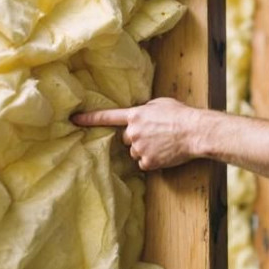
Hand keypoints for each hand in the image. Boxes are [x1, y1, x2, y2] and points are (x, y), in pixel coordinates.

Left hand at [70, 98, 202, 171]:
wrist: (195, 132)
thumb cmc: (181, 115)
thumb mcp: (160, 103)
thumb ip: (144, 109)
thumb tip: (140, 115)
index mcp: (135, 115)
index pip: (107, 117)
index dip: (89, 118)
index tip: (74, 120)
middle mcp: (133, 132)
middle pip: (126, 138)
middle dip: (137, 138)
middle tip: (155, 135)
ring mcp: (139, 149)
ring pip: (135, 152)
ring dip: (145, 150)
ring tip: (163, 144)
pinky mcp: (147, 162)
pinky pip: (144, 164)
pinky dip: (152, 161)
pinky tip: (164, 154)